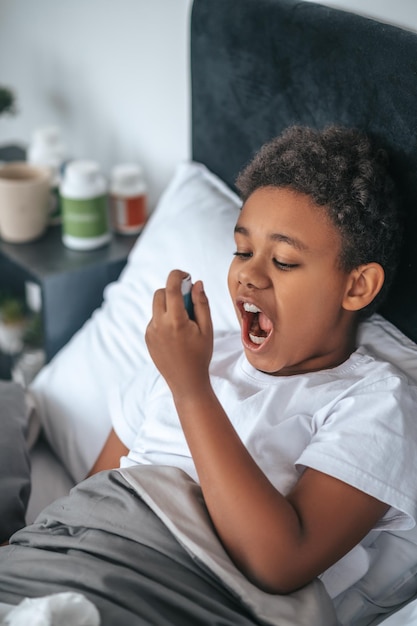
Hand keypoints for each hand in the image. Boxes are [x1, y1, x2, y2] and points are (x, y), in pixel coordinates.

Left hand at [145, 270, 212, 396]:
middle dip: (173, 291)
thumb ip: (202, 304)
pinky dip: (164, 318)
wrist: (186, 382)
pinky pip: (154, 319)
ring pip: (156, 306)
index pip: (171, 288)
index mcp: (175, 321)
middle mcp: (159, 324)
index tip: (186, 275)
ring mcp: (150, 332)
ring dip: (168, 305)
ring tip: (184, 321)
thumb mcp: (207, 329)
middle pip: (160, 293)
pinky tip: (176, 334)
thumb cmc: (200, 355)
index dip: (177, 276)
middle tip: (189, 299)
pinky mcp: (147, 338)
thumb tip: (197, 283)